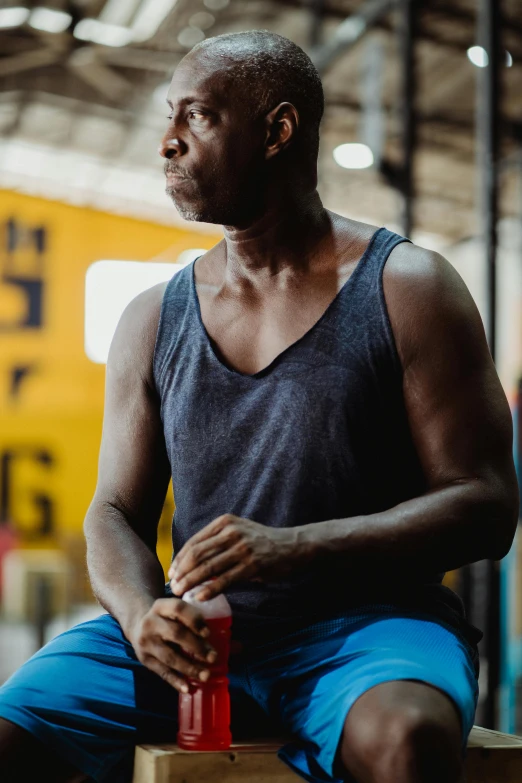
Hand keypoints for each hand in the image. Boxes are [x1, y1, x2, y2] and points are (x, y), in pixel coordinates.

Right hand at [128, 598, 217, 692]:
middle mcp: (151, 622)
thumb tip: (231, 644)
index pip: (178, 608)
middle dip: (196, 647)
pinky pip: (162, 672)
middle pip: (176, 634)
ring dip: (189, 667)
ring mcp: (146, 642)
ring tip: (205, 675)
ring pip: (169, 656)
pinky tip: (188, 689)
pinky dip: (176, 681)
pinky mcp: (144, 659)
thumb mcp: (174, 613)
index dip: (194, 620)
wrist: (137, 625)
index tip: (208, 633)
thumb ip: (196, 622)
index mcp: (161, 606)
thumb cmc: (166, 618)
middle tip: (213, 657)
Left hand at [169, 514, 307, 600]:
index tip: (172, 573)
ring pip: (208, 567)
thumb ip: (217, 542)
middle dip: (182, 572)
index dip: (180, 559)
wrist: (292, 545)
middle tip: (173, 587)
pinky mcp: (253, 565)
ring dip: (191, 582)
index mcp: (225, 523)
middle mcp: (231, 533)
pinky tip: (199, 597)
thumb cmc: (261, 542)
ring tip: (181, 593)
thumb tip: (191, 563)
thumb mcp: (238, 532)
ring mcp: (242, 548)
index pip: (194, 542)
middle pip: (197, 554)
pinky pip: (225, 579)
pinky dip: (210, 589)